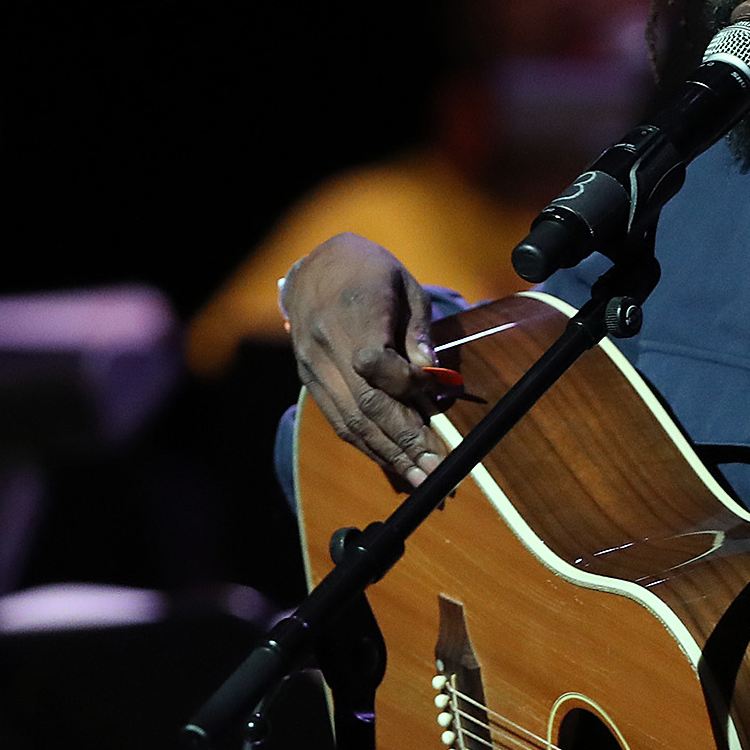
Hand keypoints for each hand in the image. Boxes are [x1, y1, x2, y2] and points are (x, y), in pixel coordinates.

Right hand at [283, 233, 447, 489]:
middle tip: (438, 470)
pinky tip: (394, 463)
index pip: (375, 363)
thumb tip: (436, 378)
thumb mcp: (405, 287)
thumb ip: (418, 333)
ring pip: (351, 421)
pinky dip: (368, 445)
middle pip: (366, 404)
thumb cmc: (371, 272)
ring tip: (422, 480)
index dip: (408, 385)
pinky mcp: (311, 382)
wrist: (316, 268)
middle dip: (405, 442)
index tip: (438, 393)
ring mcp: (314, 368)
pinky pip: (339, 421)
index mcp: (352, 312)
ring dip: (389, 455)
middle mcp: (326, 345)